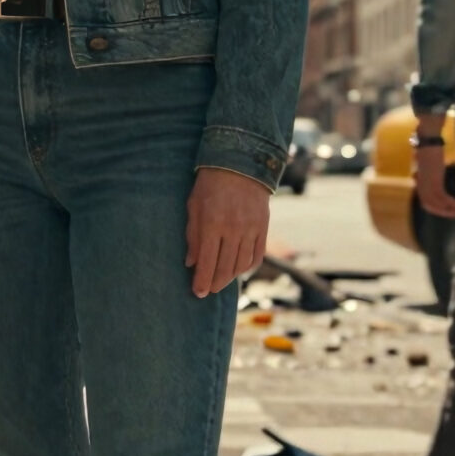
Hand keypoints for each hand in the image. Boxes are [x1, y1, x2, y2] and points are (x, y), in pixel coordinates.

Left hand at [186, 168, 270, 297]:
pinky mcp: (263, 226)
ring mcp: (250, 229)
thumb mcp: (194, 207)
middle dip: (215, 283)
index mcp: (212, 224)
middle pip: (224, 268)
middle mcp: (233, 229)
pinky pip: (257, 255)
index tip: (198, 292)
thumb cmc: (210, 185)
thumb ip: (192, 236)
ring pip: (241, 265)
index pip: (207, 263)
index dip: (202, 281)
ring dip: (230, 277)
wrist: (240, 163)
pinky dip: (247, 266)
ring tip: (221, 281)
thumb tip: (191, 263)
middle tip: (208, 290)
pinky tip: (238, 269)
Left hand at [413, 143, 454, 218]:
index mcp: (419, 180)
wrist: (427, 139)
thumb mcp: (427, 160)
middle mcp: (421, 184)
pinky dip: (451, 203)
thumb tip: (427, 162)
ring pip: (436, 204)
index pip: (424, 200)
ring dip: (448, 210)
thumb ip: (428, 166)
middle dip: (441, 212)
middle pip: (428, 205)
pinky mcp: (434, 181)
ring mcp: (427, 184)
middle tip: (453, 214)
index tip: (446, 209)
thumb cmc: (427, 145)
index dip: (434, 207)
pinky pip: (442, 198)